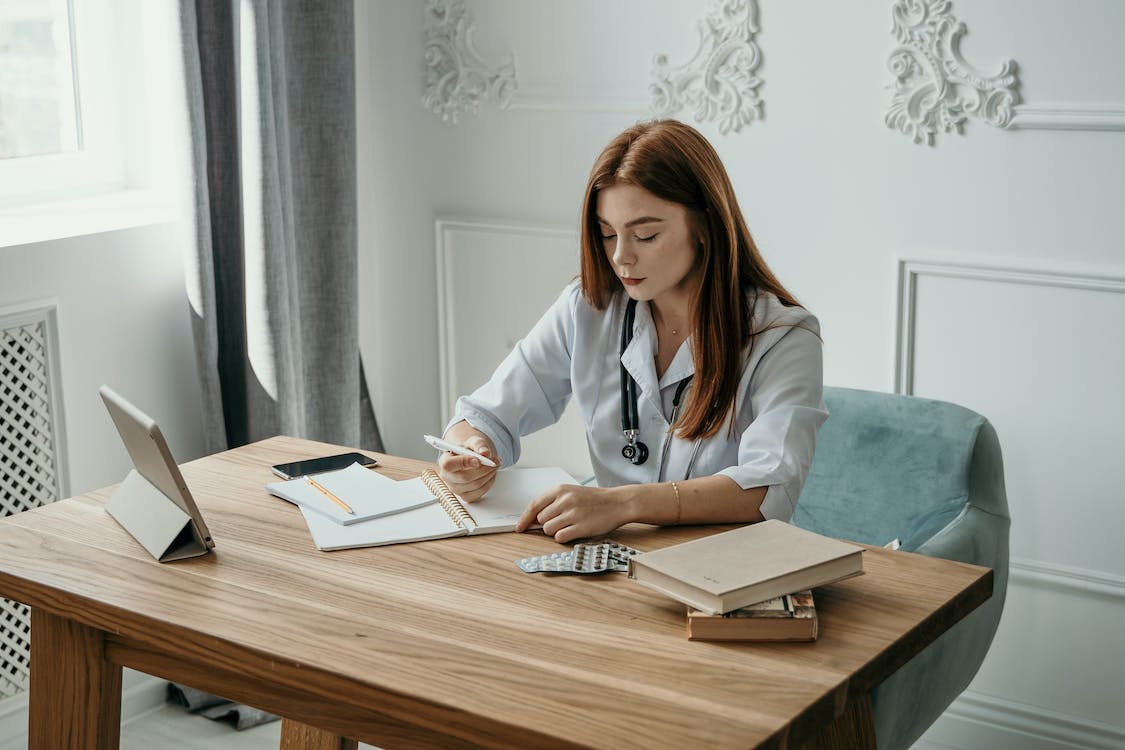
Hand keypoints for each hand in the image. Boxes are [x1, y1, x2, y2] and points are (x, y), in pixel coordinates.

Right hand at [436, 425, 498, 502]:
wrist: (470, 459)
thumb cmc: (468, 451)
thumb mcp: (473, 442)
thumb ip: (479, 444)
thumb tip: (485, 452)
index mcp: (444, 461)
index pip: (449, 465)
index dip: (464, 462)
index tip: (478, 460)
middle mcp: (447, 477)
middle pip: (465, 477)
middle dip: (484, 469)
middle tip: (493, 462)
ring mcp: (456, 489)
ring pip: (475, 485)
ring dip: (489, 475)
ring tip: (494, 466)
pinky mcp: (466, 496)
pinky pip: (480, 492)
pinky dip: (489, 483)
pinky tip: (490, 474)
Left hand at [515, 484, 630, 543]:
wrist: (617, 503)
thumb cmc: (593, 499)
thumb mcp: (571, 493)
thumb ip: (552, 503)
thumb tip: (533, 519)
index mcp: (560, 490)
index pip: (534, 505)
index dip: (524, 519)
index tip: (519, 528)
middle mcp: (565, 501)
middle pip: (540, 520)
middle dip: (548, 523)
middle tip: (562, 521)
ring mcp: (572, 514)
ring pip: (548, 530)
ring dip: (556, 531)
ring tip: (570, 524)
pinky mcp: (580, 527)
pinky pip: (560, 538)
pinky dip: (564, 537)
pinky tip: (574, 531)